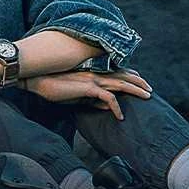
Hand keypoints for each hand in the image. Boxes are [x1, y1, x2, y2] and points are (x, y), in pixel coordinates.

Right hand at [23, 68, 151, 119]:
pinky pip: (108, 98)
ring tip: (147, 96)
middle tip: (150, 89)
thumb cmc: (54, 88)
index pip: (116, 71)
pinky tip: (120, 116)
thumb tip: (109, 107)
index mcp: (92, 72)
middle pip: (123, 75)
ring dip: (135, 90)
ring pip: (120, 83)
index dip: (129, 75)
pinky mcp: (88, 88)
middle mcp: (95, 73)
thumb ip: (93, 100)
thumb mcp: (77, 96)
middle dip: (138, 81)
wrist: (38, 81)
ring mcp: (92, 79)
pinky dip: (117, 107)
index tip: (139, 81)